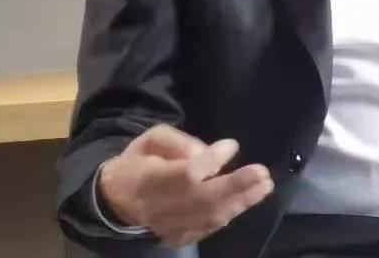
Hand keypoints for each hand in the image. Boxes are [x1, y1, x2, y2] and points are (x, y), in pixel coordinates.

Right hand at [99, 124, 274, 246]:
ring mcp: (167, 228)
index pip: (184, 174)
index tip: (232, 145)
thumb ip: (180, 142)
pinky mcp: (175, 239)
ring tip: (263, 186)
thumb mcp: (151, 139)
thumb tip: (212, 153)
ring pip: (208, 218)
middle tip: (262, 173)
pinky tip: (245, 201)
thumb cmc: (139, 161)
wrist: (115, 199)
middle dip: (236, 187)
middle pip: (202, 200)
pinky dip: (228, 215)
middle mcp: (158, 208)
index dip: (211, 162)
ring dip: (240, 202)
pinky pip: (206, 230)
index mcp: (148, 178)